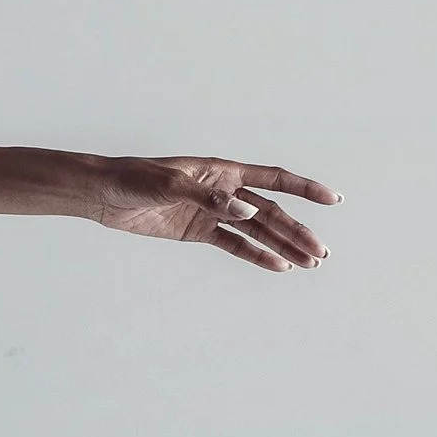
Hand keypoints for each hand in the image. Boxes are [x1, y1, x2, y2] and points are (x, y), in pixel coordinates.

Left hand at [92, 156, 339, 269]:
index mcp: (222, 171)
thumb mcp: (169, 185)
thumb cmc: (134, 179)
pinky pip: (233, 244)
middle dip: (297, 231)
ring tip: (310, 263)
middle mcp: (224, 190)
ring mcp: (212, 212)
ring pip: (257, 231)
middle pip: (271, 212)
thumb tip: (247, 211)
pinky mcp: (197, 231)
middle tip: (322, 253)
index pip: (273, 179)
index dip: (304, 189)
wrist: (103, 193)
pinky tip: (277, 266)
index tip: (333, 199)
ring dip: (283, 246)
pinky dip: (255, 255)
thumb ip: (209, 198)